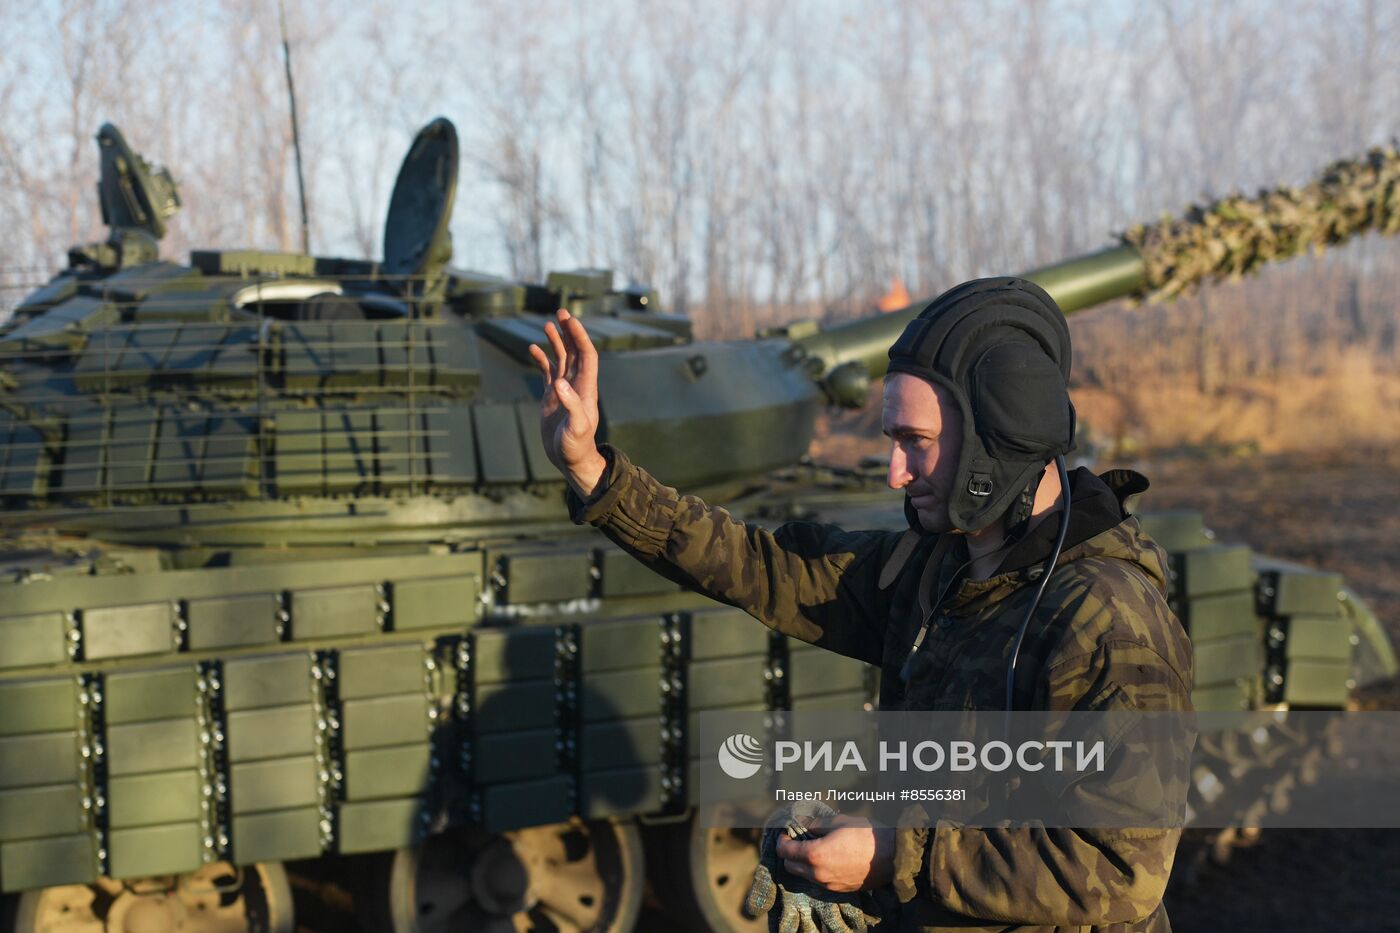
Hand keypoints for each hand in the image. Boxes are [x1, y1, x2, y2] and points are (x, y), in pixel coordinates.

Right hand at [528, 308, 606, 496]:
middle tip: (561, 312)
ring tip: (548, 324)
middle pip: (575, 351)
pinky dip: (542, 359)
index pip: (586, 355)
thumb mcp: (576, 428)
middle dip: (569, 332)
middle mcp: (576, 385)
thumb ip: (571, 406)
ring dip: (556, 342)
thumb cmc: (576, 447)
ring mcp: (564, 390)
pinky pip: (548, 372)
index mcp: (585, 388)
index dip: (580, 336)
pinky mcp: (552, 398)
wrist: (570, 460)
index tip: (570, 320)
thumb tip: (560, 384)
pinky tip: (533, 349)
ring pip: (562, 359)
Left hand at [746, 804, 882, 931]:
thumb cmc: (867, 834)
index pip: (785, 851)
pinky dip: (816, 871)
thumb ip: (816, 824)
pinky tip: (828, 858)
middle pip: (790, 867)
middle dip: (789, 853)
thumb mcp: (839, 822)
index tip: (786, 832)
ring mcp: (829, 885)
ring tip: (813, 848)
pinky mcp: (840, 890)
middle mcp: (818, 874)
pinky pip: (819, 882)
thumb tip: (801, 822)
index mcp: (815, 855)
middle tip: (797, 840)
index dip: (782, 840)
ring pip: (804, 876)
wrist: (894, 856)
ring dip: (803, 864)